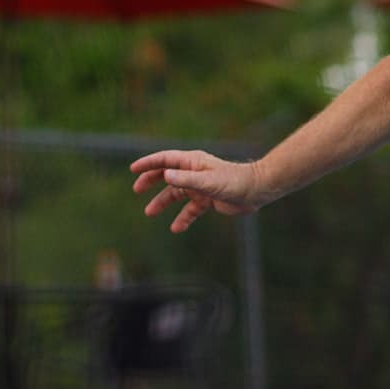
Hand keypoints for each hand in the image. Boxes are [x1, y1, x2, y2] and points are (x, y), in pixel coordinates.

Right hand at [130, 150, 266, 232]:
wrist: (256, 191)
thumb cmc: (234, 181)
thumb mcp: (208, 181)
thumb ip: (186, 179)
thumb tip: (165, 176)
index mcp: (193, 162)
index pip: (165, 160)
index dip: (148, 163)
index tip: (133, 169)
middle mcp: (194, 172)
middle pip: (167, 175)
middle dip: (151, 181)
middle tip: (137, 189)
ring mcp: (200, 186)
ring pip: (176, 194)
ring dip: (163, 202)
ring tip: (149, 212)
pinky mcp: (208, 199)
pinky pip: (190, 209)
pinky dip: (183, 218)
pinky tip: (176, 228)